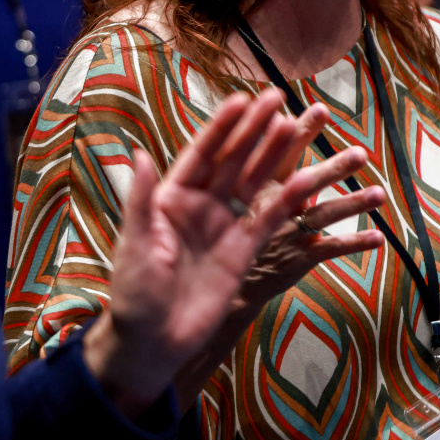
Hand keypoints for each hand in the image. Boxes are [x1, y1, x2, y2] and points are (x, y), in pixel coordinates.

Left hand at [82, 89, 383, 416]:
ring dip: (274, 155)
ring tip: (297, 125)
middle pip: (233, 160)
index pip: (201, 153)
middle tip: (279, 97)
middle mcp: (199, 205)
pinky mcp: (243, 252)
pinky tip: (306, 179)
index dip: (221, 127)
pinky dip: (287, 200)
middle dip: (254, 129)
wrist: (152, 342)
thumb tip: (139, 153)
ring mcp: (223, 226)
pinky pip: (269, 221)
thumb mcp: (135, 244)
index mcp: (170, 196)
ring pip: (254, 182)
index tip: (241, 99)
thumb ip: (142, 200)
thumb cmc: (133, 293)